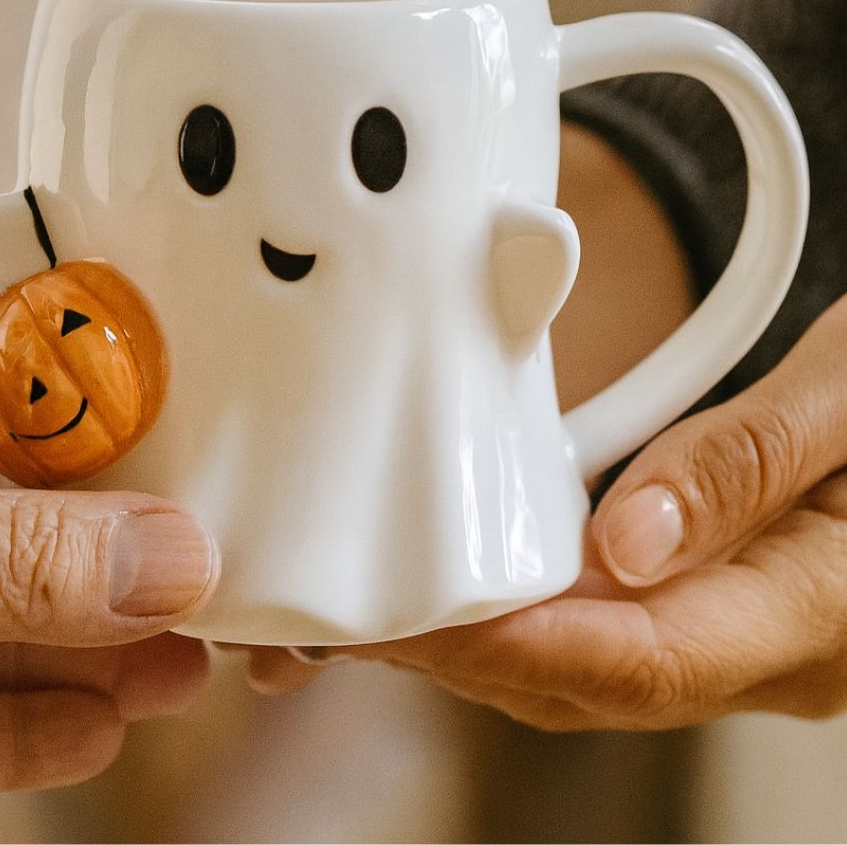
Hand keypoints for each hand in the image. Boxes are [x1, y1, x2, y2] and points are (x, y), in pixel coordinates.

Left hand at [248, 294, 846, 728]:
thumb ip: (746, 465)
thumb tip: (626, 541)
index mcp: (812, 611)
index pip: (640, 663)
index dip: (516, 648)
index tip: (411, 618)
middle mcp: (761, 651)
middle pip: (587, 681)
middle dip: (459, 659)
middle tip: (347, 621)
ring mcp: (728, 635)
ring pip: (579, 670)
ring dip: (472, 646)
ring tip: (370, 612)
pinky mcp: (699, 605)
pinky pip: (593, 632)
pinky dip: (513, 616)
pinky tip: (455, 585)